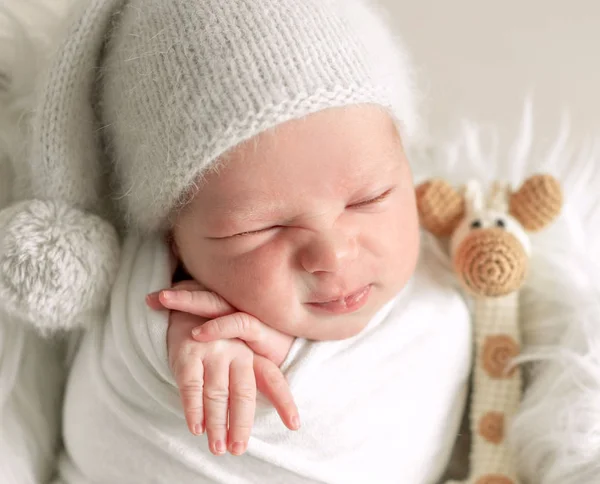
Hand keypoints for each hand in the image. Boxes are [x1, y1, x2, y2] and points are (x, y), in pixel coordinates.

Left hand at [148, 281, 294, 366]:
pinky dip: (217, 326)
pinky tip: (197, 332)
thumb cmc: (260, 353)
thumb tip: (186, 335)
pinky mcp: (262, 330)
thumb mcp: (233, 344)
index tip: (150, 299)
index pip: (201, 293)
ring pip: (216, 302)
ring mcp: (250, 314)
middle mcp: (239, 305)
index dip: (178, 293)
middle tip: (152, 296)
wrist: (292, 362)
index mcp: (230, 306)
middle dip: (177, 293)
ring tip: (164, 299)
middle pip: (204, 293)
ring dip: (189, 299)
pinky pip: (238, 323)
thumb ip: (213, 336)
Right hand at [166, 308, 299, 455]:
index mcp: (253, 353)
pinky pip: (191, 387)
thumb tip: (258, 417)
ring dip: (217, 424)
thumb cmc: (219, 342)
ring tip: (218, 447)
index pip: (272, 379)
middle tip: (238, 449)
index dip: (284, 401)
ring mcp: (212, 351)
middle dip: (241, 423)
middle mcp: (236, 351)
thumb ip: (251, 381)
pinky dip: (193, 410)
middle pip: (243, 392)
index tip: (294, 425)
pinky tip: (196, 428)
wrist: (187, 311)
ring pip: (217, 394)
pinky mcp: (188, 353)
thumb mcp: (241, 355)